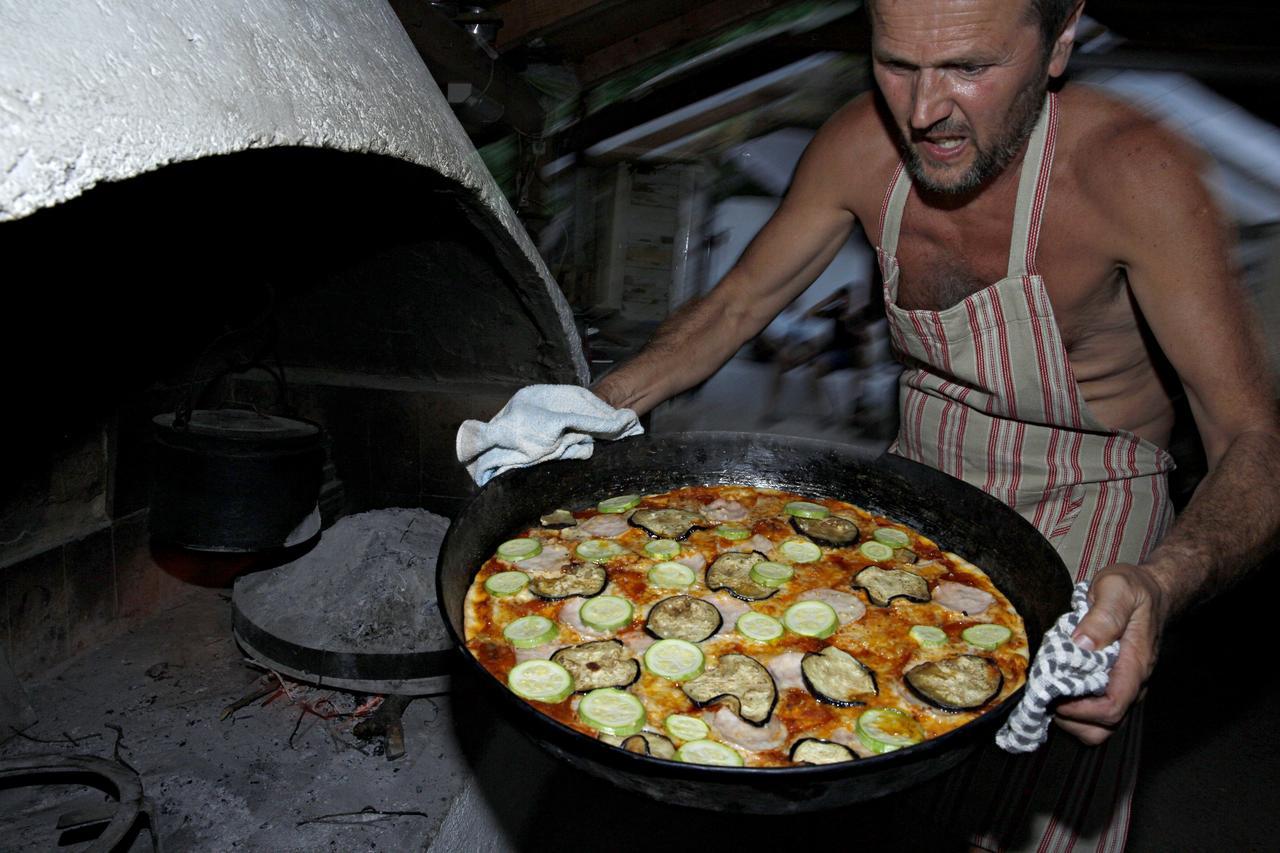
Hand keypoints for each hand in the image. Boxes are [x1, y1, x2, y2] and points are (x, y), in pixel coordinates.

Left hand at [1053, 564, 1169, 743]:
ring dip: (1070, 716)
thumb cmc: (1134, 589)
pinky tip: (1059, 682)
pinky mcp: (1113, 683)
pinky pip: (1094, 710)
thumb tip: (1082, 644)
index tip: (1053, 690)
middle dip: (1070, 719)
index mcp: (1134, 666)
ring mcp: (1123, 686)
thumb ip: (1102, 616)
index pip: (1110, 708)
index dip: (1078, 709)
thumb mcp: (1117, 590)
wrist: (1153, 590)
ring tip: (1050, 687)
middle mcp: (1131, 684)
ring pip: (1098, 725)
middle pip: (1103, 727)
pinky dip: (1073, 706)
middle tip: (1047, 691)